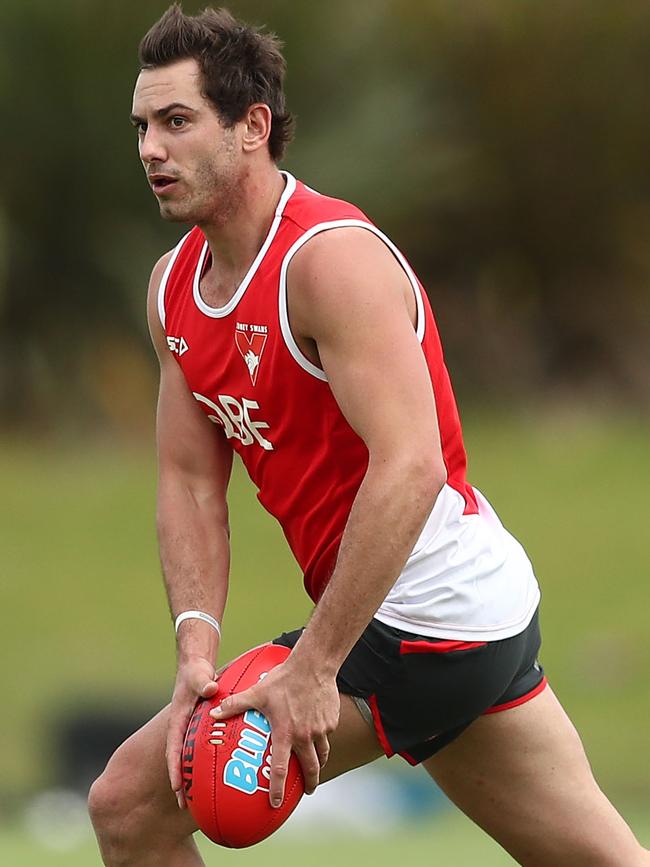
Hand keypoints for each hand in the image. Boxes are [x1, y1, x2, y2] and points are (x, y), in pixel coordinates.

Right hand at [167, 657, 218, 807]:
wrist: (195, 667)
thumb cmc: (196, 671)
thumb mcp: (199, 675)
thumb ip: (203, 682)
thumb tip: (211, 688)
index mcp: (178, 720)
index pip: (173, 748)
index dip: (174, 768)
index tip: (176, 787)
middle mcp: (180, 728)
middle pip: (177, 759)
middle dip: (179, 781)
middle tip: (184, 804)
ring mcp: (188, 729)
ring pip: (186, 757)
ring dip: (188, 776)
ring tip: (195, 799)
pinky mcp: (197, 728)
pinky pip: (197, 749)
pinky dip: (199, 763)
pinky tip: (211, 775)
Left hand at [210, 656, 338, 806]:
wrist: (314, 665)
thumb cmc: (283, 679)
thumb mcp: (257, 692)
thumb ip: (235, 704)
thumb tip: (213, 714)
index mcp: (286, 733)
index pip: (281, 769)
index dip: (278, 789)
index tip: (276, 805)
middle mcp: (305, 736)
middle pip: (311, 768)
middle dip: (310, 783)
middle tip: (307, 790)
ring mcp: (321, 729)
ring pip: (323, 752)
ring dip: (319, 762)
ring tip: (316, 767)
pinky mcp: (331, 720)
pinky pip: (327, 733)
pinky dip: (322, 736)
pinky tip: (318, 730)